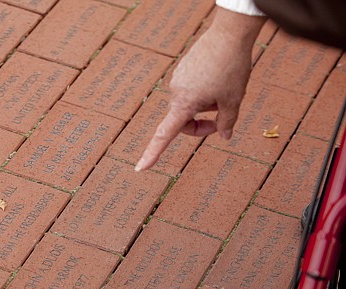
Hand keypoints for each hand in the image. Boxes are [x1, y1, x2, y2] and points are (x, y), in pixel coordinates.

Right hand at [136, 8, 265, 170]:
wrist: (230, 35)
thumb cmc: (231, 68)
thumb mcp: (234, 100)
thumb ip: (227, 122)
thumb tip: (225, 135)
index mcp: (184, 105)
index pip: (164, 136)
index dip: (152, 154)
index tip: (140, 169)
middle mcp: (175, 94)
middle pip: (182, 121)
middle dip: (200, 125)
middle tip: (222, 121)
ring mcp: (178, 80)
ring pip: (189, 104)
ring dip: (204, 106)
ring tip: (225, 91)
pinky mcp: (183, 70)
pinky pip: (190, 89)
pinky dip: (203, 92)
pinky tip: (219, 78)